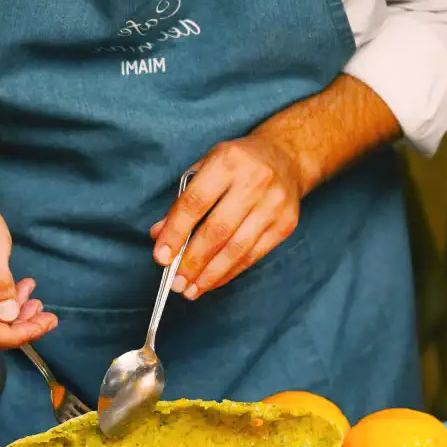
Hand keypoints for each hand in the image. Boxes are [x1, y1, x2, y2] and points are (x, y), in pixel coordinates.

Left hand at [150, 134, 302, 299]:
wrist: (287, 157)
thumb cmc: (238, 164)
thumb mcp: (206, 168)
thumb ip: (182, 201)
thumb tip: (159, 235)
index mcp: (227, 161)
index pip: (194, 203)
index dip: (175, 233)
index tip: (161, 257)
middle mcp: (254, 181)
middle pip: (217, 231)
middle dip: (192, 262)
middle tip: (176, 283)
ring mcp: (273, 205)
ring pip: (236, 249)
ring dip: (210, 275)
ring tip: (191, 290)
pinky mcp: (285, 224)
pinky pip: (252, 256)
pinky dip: (229, 273)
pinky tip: (212, 282)